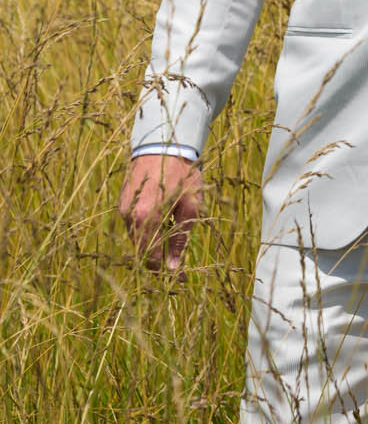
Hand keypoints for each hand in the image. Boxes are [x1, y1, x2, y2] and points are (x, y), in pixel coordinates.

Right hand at [118, 154, 204, 273]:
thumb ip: (182, 237)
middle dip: (157, 263)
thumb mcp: (191, 205)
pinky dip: (145, 232)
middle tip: (176, 268)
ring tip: (171, 249)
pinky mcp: (121, 203)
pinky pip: (132, 226)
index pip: (150, 258)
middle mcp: (129, 217)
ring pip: (135, 239)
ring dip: (151, 247)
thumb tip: (175, 266)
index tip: (179, 279)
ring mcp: (122, 210)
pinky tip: (161, 229)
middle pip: (140, 252)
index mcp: (147, 219)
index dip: (164, 271)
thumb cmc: (183, 174)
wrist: (162, 144)